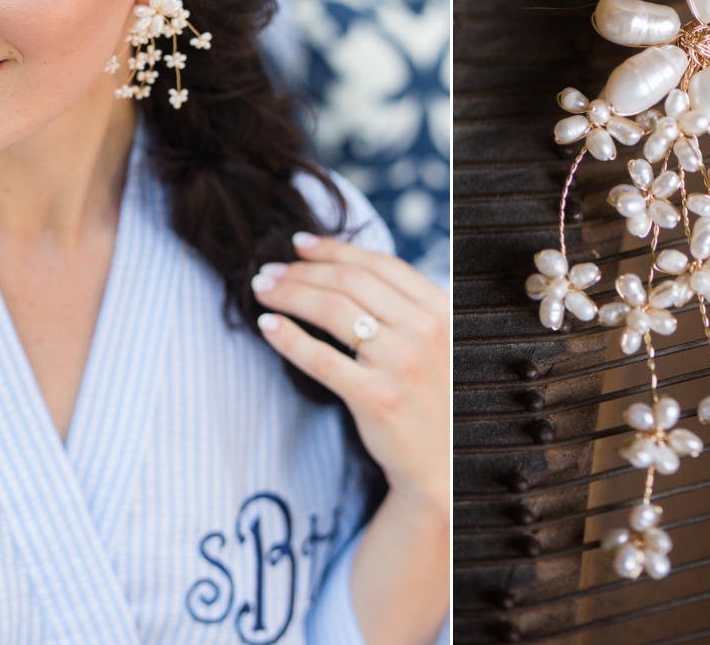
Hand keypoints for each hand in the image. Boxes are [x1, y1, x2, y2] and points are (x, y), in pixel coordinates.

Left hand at [252, 233, 448, 644]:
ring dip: (289, 294)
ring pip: (331, 311)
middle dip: (303, 271)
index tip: (300, 244)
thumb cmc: (434, 398)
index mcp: (441, 309)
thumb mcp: (438, 342)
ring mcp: (401, 364)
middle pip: (350, 283)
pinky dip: (289, 337)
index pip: (379, 265)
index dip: (334, 249)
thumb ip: (406, 307)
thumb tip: (347, 267)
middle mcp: (424, 331)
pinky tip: (268, 327)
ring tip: (263, 291)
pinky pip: (320, 359)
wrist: (445, 464)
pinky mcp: (375, 398)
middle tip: (270, 271)